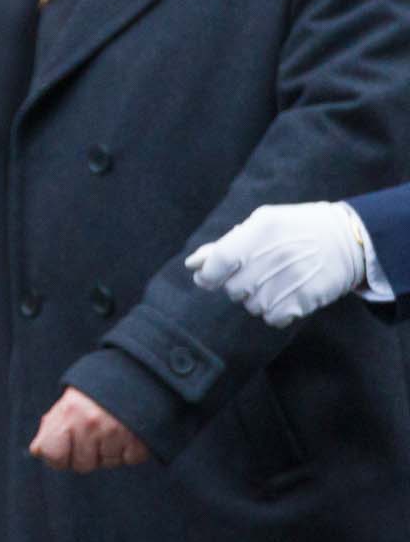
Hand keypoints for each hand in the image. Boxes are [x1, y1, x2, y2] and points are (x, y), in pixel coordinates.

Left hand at [29, 386, 149, 472]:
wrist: (134, 374)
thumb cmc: (95, 393)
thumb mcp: (67, 402)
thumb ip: (51, 427)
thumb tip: (37, 451)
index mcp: (68, 413)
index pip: (53, 456)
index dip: (58, 456)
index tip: (65, 447)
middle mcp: (90, 424)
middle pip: (82, 465)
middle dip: (86, 454)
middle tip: (93, 433)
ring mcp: (116, 434)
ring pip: (107, 463)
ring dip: (109, 452)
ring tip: (112, 428)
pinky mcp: (140, 442)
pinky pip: (129, 460)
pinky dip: (129, 450)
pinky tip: (128, 431)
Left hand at [186, 202, 368, 326]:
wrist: (348, 240)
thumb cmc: (296, 229)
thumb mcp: (261, 224)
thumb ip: (225, 245)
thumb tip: (192, 264)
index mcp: (259, 230)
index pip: (219, 261)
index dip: (208, 275)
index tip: (208, 279)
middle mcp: (273, 255)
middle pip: (233, 289)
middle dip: (238, 285)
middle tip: (257, 273)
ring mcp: (290, 279)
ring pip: (251, 306)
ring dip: (257, 299)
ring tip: (275, 282)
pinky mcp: (306, 299)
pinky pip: (273, 318)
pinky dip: (276, 312)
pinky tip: (287, 295)